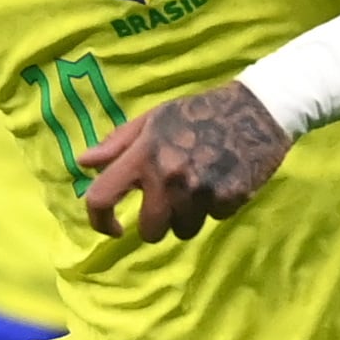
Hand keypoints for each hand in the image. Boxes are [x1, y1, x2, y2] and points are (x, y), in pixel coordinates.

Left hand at [78, 83, 291, 240]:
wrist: (256, 108)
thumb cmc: (197, 113)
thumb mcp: (152, 119)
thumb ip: (116, 144)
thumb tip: (84, 164)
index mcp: (143, 155)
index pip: (102, 198)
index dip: (99, 220)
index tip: (111, 227)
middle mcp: (168, 176)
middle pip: (151, 231)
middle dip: (157, 222)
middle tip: (170, 201)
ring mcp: (200, 190)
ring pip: (183, 230)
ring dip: (188, 216)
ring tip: (200, 186)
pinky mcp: (229, 198)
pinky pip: (213, 219)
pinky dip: (216, 206)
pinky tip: (222, 180)